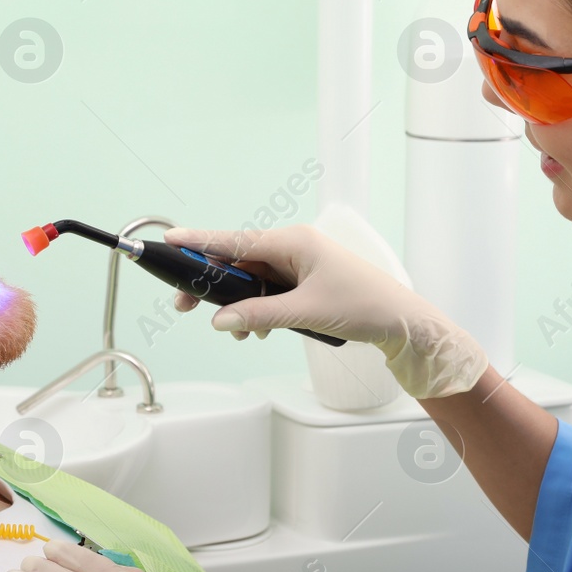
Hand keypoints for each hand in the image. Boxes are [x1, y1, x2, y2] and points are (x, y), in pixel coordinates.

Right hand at [164, 224, 489, 399]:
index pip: (236, 239)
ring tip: (237, 332)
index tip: (170, 239)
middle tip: (186, 306)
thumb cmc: (363, 305)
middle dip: (214, 286)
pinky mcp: (303, 283)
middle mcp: (292, 248)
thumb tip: (219, 320)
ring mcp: (298, 266)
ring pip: (251, 282)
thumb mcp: (306, 312)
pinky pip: (267, 293)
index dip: (200, 241)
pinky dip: (257, 311)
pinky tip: (257, 331)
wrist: (400, 321)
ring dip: (238, 306)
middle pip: (238, 262)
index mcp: (293, 242)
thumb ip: (259, 315)